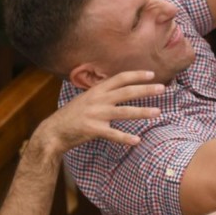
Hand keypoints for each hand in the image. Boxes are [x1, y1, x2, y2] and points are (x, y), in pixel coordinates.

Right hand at [34, 69, 164, 154]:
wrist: (53, 131)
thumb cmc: (72, 115)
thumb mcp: (86, 98)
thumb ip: (102, 93)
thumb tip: (120, 87)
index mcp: (96, 90)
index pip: (120, 78)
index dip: (136, 75)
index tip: (152, 74)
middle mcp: (97, 99)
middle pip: (126, 92)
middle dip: (145, 90)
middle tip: (162, 88)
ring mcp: (95, 114)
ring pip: (124, 112)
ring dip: (142, 112)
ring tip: (157, 112)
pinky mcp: (93, 129)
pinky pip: (113, 134)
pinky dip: (125, 138)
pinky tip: (137, 140)